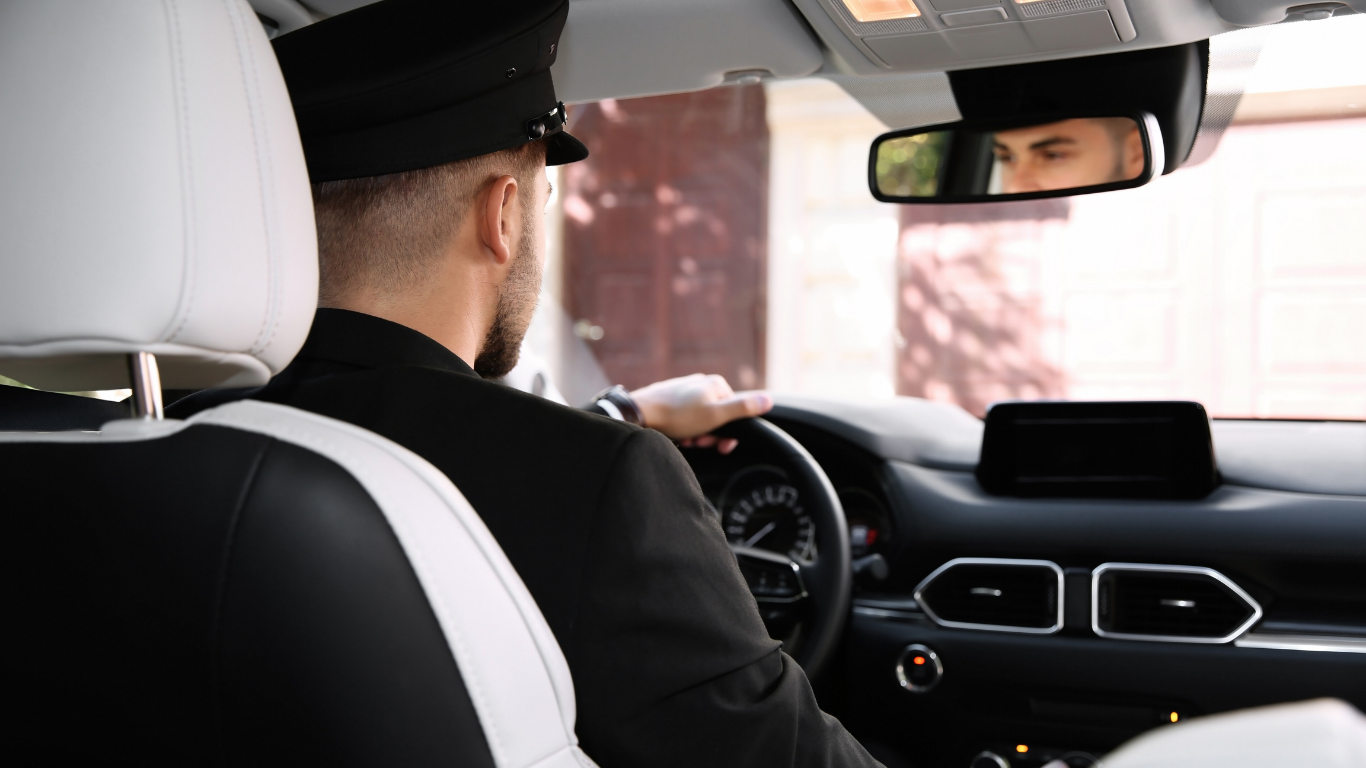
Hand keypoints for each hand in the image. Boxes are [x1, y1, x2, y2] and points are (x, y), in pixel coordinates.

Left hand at [630, 373, 772, 453]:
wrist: (639, 414)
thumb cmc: (678, 416)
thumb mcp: (716, 415)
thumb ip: (743, 408)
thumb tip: (768, 399)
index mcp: (716, 384)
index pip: (735, 412)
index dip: (728, 433)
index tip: (719, 445)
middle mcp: (701, 383)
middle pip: (717, 417)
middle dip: (710, 435)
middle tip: (697, 442)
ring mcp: (684, 390)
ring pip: (700, 420)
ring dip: (696, 434)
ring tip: (684, 439)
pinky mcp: (670, 399)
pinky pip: (684, 418)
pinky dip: (683, 430)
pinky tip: (675, 435)